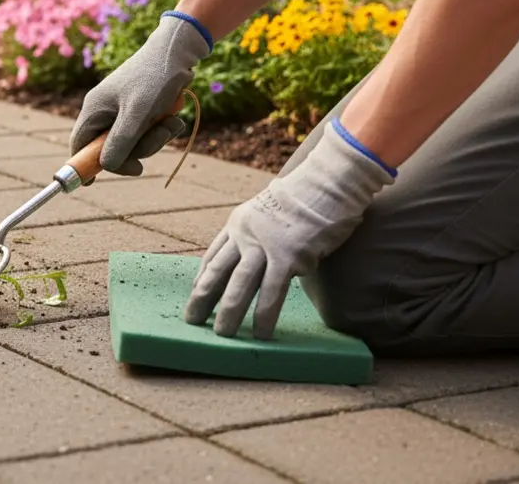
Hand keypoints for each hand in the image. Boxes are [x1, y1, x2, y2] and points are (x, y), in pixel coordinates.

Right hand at [69, 11, 211, 175]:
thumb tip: (104, 167)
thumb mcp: (137, 114)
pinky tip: (173, 117)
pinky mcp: (140, 109)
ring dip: (155, 138)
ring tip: (171, 122)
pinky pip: (147, 132)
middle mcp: (105, 110)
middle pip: (111, 148)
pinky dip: (161, 129)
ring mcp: (122, 110)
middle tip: (158, 138)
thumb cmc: (155, 79)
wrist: (179, 52)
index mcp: (94, 109)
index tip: (92, 185)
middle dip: (138, 148)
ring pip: (134, 142)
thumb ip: (120, 142)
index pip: (80, 145)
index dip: (84, 165)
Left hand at [183, 117, 396, 338]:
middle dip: (202, 298)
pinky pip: (272, 291)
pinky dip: (264, 314)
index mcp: (238, 223)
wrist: (327, 183)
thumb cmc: (306, 200)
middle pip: (217, 271)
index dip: (203, 278)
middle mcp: (245, 234)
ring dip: (228, 312)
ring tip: (222, 335)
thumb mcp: (270, 213)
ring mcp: (265, 245)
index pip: (213, 256)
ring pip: (239, 284)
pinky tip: (261, 333)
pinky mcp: (288, 256)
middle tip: (191, 320)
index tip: (195, 295)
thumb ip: (260, 235)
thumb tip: (259, 260)